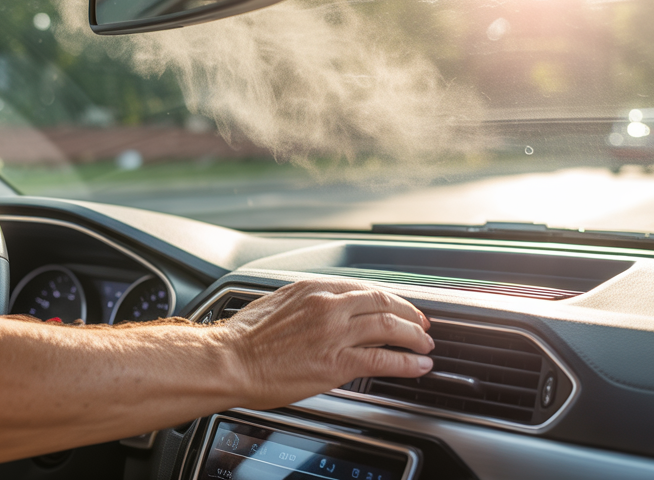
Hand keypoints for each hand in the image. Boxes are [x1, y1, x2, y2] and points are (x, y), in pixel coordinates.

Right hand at [216, 279, 433, 409]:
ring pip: (390, 326)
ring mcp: (335, 332)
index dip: (390, 298)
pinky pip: (383, 359)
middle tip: (423, 324)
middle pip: (384, 302)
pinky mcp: (337, 362)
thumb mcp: (277, 303)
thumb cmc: (243, 337)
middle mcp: (329, 305)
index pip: (364, 288)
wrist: (228, 360)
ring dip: (414, 336)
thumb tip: (319, 310)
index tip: (399, 306)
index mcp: (314, 288)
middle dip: (410, 313)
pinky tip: (418, 366)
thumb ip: (305, 303)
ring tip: (425, 345)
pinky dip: (407, 362)